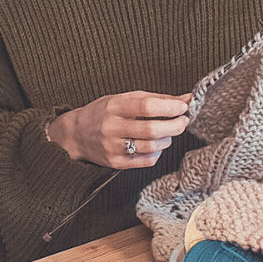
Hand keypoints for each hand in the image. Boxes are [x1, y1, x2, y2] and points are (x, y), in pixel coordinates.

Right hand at [47, 91, 191, 168]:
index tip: (183, 106)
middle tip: (183, 121)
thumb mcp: (124, 99)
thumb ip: (155, 98)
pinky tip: (156, 145)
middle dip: (175, 125)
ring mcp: (113, 147)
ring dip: (167, 139)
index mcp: (114, 106)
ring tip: (168, 132)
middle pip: (152, 129)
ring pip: (151, 147)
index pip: (146, 106)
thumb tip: (186, 98)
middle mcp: (111, 127)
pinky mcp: (116, 163)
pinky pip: (146, 160)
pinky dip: (157, 153)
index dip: (169, 106)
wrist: (76, 134)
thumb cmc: (104, 113)